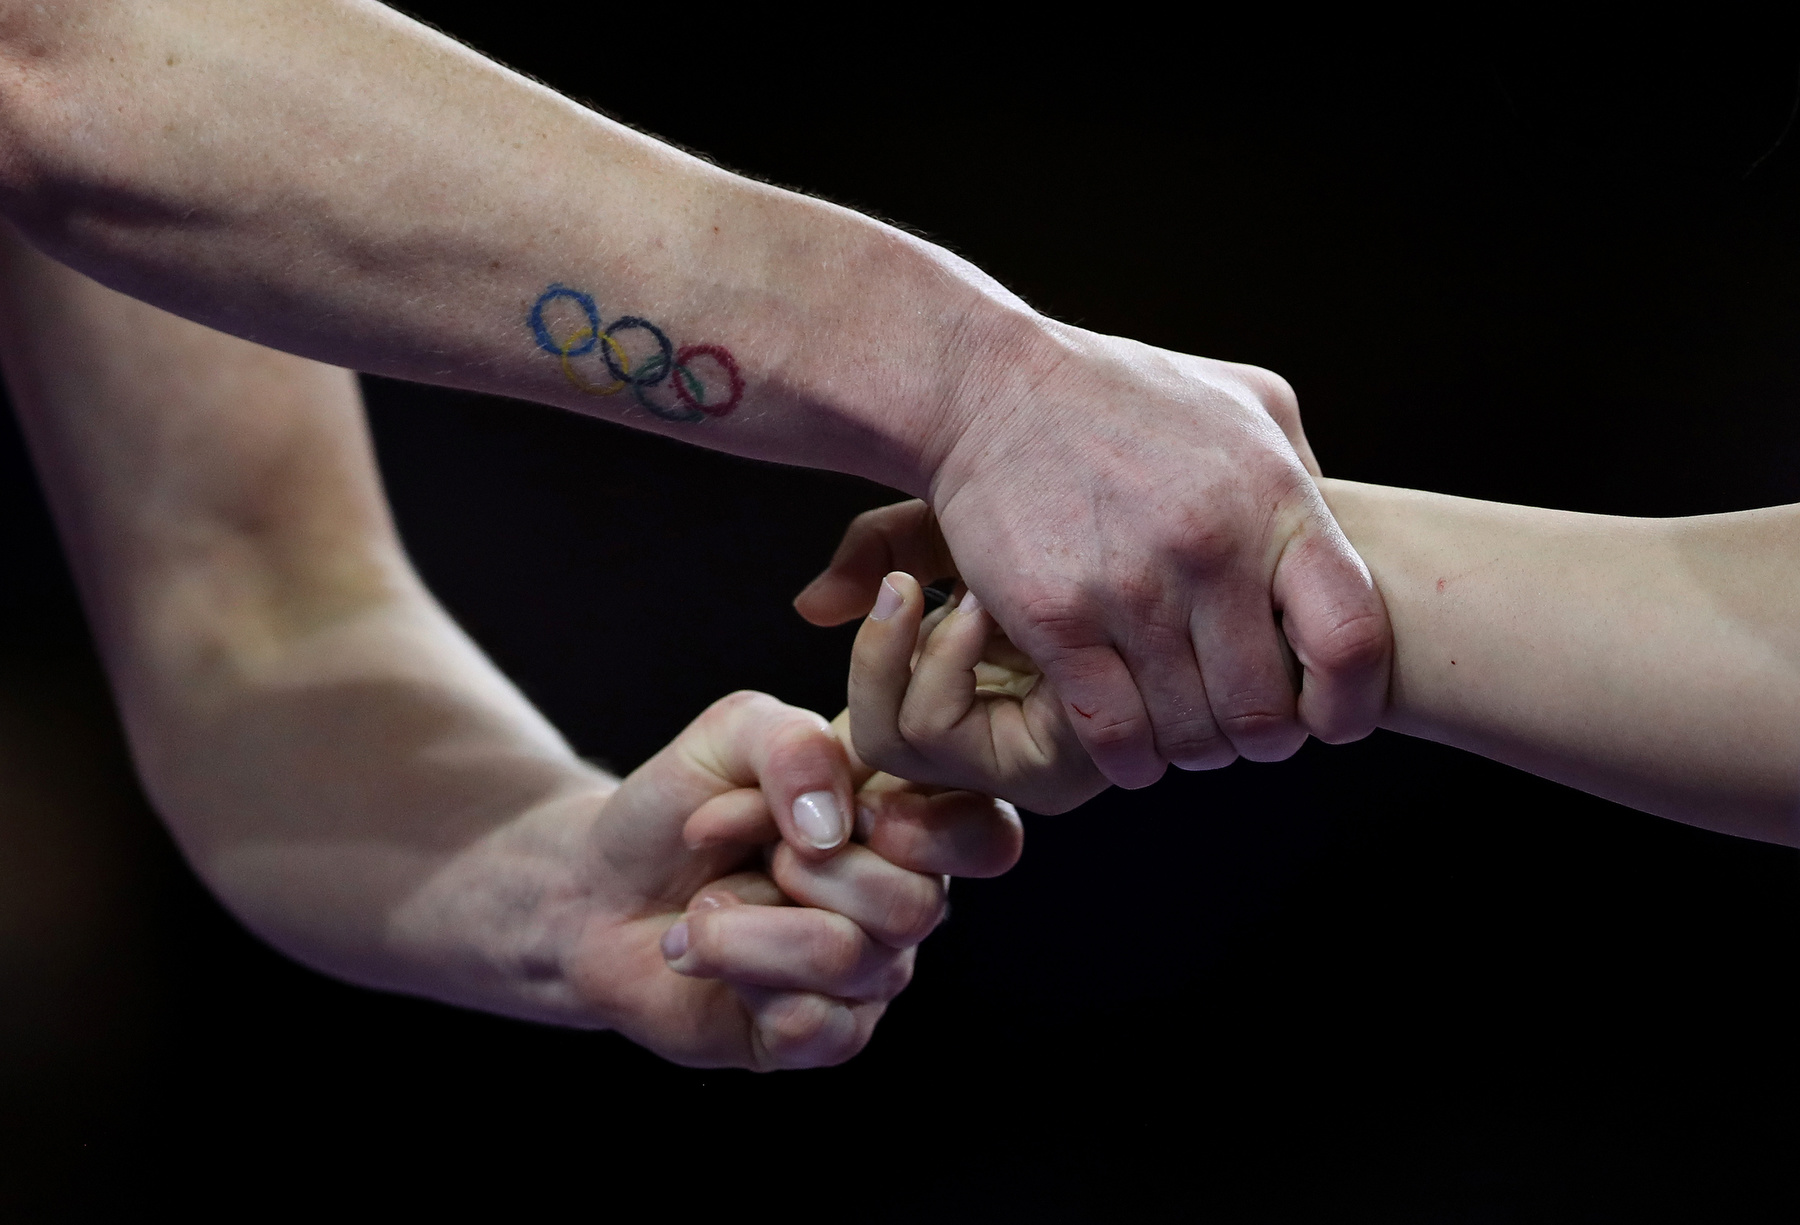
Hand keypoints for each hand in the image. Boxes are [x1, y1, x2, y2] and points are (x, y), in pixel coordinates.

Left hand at [399, 691, 1020, 1069]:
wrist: (595, 888)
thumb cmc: (678, 805)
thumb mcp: (733, 732)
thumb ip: (795, 744)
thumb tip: (834, 824)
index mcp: (907, 822)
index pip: (987, 837)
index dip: (933, 828)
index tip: (860, 809)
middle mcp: (902, 904)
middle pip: (915, 904)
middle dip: (806, 868)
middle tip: (752, 853)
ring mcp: (865, 977)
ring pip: (851, 960)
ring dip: (748, 924)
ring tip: (704, 909)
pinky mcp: (816, 1037)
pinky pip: (816, 1025)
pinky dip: (740, 977)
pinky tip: (702, 954)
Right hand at [800, 329, 1390, 787]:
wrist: (987, 387)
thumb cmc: (1120, 395)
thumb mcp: (1243, 401)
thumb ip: (1305, 473)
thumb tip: (1340, 553)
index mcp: (1274, 501)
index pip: (1352, 642)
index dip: (1348, 704)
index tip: (1326, 715)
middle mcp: (1209, 551)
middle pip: (1264, 713)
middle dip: (1258, 739)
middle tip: (1236, 725)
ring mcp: (1130, 589)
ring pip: (1189, 736)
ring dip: (1189, 748)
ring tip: (1177, 723)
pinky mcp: (1055, 619)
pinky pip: (1114, 736)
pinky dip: (1128, 758)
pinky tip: (1124, 739)